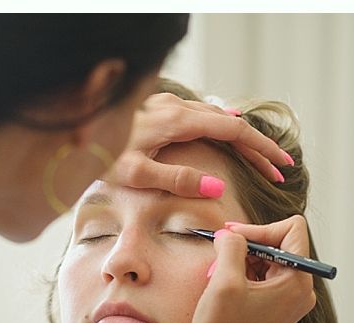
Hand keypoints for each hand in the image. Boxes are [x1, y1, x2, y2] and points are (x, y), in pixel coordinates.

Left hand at [103, 92, 292, 197]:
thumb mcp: (137, 175)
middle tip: (279, 168)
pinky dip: (222, 129)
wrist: (73, 132)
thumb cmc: (99, 156)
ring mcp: (167, 105)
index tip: (280, 166)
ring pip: (216, 118)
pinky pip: (200, 116)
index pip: (233, 132)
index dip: (260, 149)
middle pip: (230, 124)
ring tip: (261, 158)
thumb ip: (177, 180)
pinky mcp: (158, 109)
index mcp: (176, 122)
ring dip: (241, 139)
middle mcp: (176, 107)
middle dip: (257, 147)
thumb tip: (216, 185)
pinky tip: (225, 134)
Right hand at [189, 216, 315, 322]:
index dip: (260, 228)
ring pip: (269, 259)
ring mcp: (290, 300)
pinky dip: (244, 273)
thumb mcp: (224, 279)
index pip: (291, 230)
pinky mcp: (277, 307)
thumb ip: (232, 246)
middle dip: (249, 245)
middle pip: (280, 244)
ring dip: (243, 260)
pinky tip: (226, 287)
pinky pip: (265, 276)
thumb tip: (230, 233)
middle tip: (220, 253)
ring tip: (220, 276)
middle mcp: (301, 290)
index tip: (233, 237)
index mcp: (297, 281)